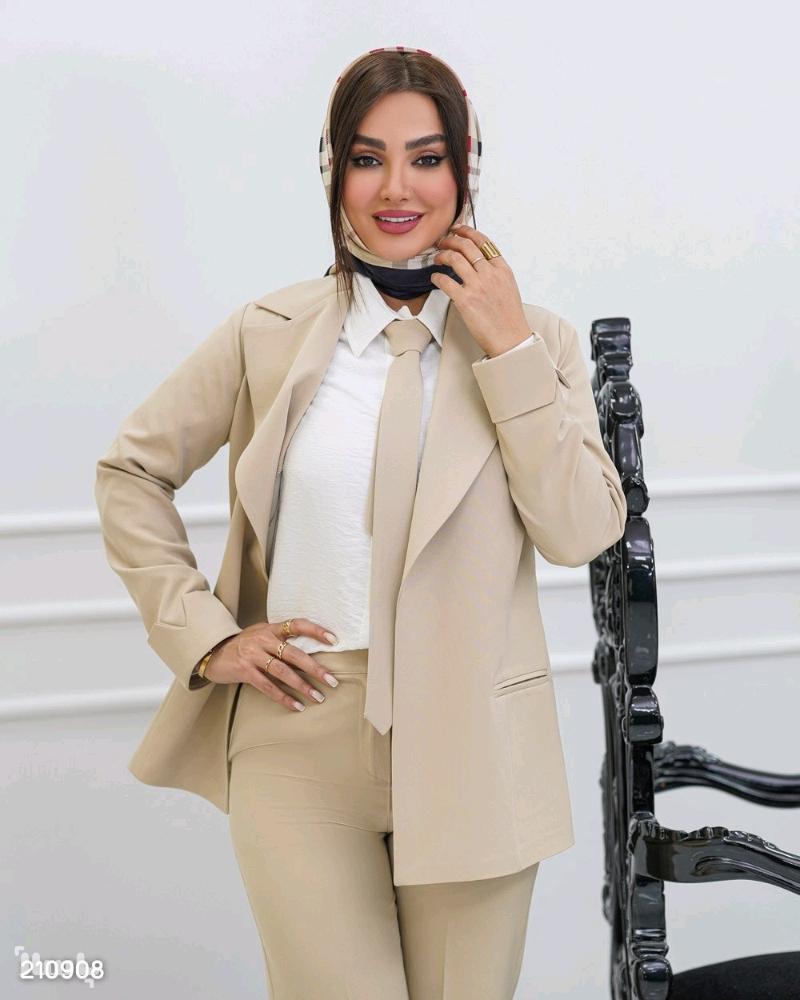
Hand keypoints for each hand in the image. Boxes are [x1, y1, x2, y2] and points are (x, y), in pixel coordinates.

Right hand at [204, 618, 339, 711]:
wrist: (213, 652)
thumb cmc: (243, 645)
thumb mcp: (261, 635)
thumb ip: (280, 640)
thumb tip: (310, 652)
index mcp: (270, 628)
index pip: (297, 624)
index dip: (316, 631)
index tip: (334, 640)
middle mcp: (263, 639)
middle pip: (294, 653)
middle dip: (315, 668)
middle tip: (332, 681)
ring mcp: (253, 655)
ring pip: (283, 672)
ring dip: (302, 686)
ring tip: (318, 697)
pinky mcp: (244, 671)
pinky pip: (268, 686)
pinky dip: (284, 697)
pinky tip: (297, 706)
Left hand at [430, 224, 531, 356]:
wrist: (511, 339)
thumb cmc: (509, 317)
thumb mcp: (508, 287)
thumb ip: (495, 272)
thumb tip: (480, 262)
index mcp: (502, 269)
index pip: (483, 241)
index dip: (466, 232)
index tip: (456, 230)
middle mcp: (490, 274)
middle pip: (466, 246)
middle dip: (450, 240)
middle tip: (442, 242)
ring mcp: (477, 287)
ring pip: (454, 259)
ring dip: (442, 255)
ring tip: (437, 258)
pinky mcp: (465, 301)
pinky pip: (445, 281)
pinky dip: (437, 277)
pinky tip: (435, 278)